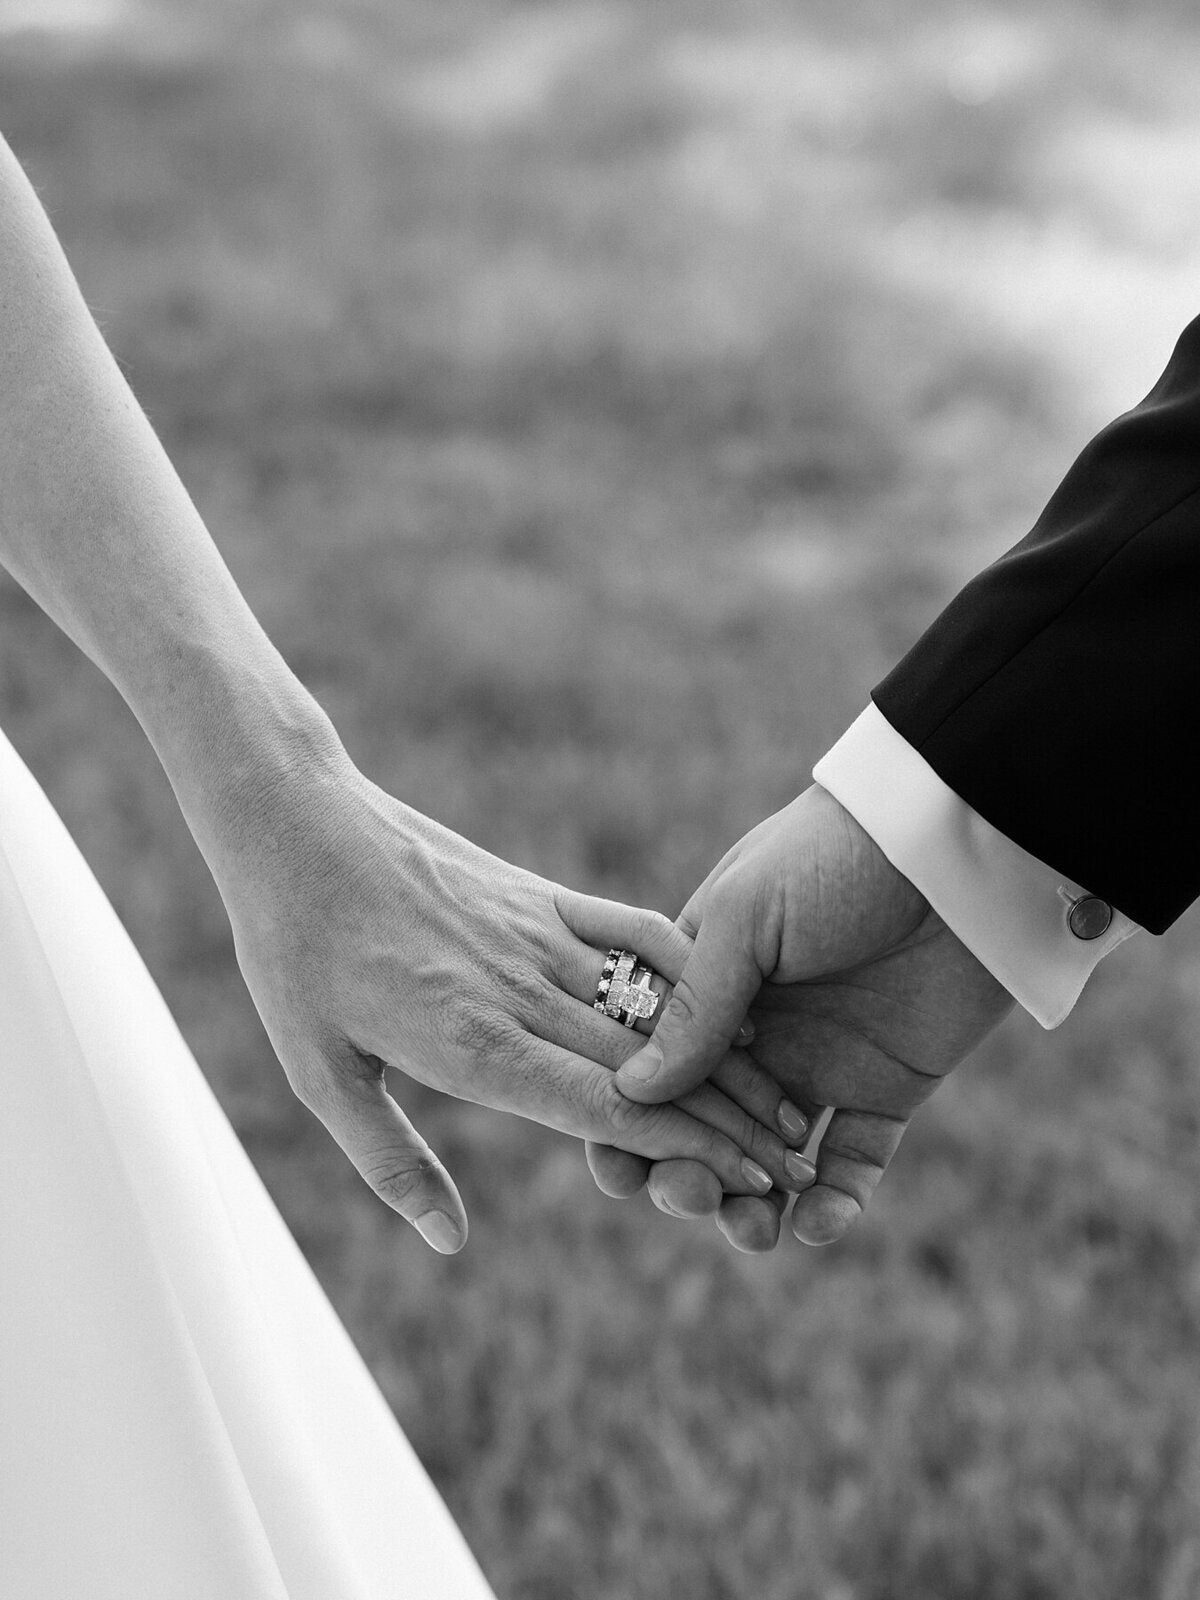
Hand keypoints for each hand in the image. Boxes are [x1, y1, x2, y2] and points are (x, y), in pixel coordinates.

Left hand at [204, 748, 811, 1252]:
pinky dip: (688, 972)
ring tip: (784, 1101)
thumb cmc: (294, 955)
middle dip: (729, 1123)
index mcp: (473, 1043)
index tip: (748, 1181)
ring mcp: (540, 936)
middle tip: (793, 1167)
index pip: (604, 1109)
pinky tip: (731, 999)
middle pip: (649, 1068)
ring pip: (654, 1008)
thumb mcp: (320, 1074)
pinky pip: (633, 934)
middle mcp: (524, 992)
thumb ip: (392, 1161)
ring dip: (725, 1059)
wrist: (297, 823)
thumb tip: (452, 1241)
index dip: (685, 1149)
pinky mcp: (541, 895)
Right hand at [586, 784, 1012, 1249]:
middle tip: (688, 1194)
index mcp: (701, 983)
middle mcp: (751, 1035)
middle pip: (698, 1127)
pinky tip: (815, 1225)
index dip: (623, 1120)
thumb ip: (693, 1004)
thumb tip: (629, 1089)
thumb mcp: (746, 915)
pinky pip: (851, 1168)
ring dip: (748, 1207)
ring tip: (753, 1231)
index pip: (645, 1067)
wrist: (955, 850)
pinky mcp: (886, 1094)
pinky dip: (831, 1207)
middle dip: (682, 1173)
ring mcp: (817, 1067)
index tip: (613, 1167)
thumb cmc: (834, 856)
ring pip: (765, 1162)